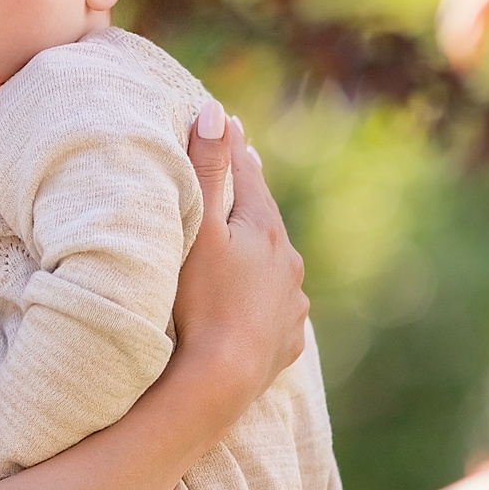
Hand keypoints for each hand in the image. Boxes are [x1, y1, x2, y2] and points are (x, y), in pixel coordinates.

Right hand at [172, 101, 309, 411]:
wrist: (220, 379)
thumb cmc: (200, 300)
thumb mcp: (198, 229)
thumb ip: (206, 169)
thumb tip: (216, 110)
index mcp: (266, 231)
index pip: (251, 179)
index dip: (237, 152)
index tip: (232, 125)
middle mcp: (288, 264)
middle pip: (268, 221)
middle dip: (253, 198)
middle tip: (247, 172)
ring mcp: (291, 306)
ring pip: (278, 267)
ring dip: (263, 252)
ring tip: (250, 242)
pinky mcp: (286, 342)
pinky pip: (277, 310)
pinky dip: (267, 298)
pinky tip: (260, 304)